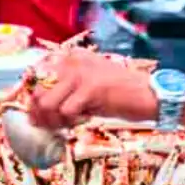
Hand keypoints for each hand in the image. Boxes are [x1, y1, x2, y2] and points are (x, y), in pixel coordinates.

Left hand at [27, 50, 155, 130]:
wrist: (151, 95)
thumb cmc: (120, 94)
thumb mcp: (88, 86)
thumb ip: (65, 90)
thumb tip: (38, 109)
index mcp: (70, 58)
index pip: (37, 78)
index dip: (34, 101)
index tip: (39, 117)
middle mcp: (72, 61)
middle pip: (38, 92)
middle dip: (41, 115)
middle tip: (52, 127)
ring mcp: (80, 73)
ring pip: (47, 103)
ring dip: (53, 121)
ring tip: (67, 125)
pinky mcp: (91, 88)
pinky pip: (66, 111)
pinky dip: (70, 122)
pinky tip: (83, 120)